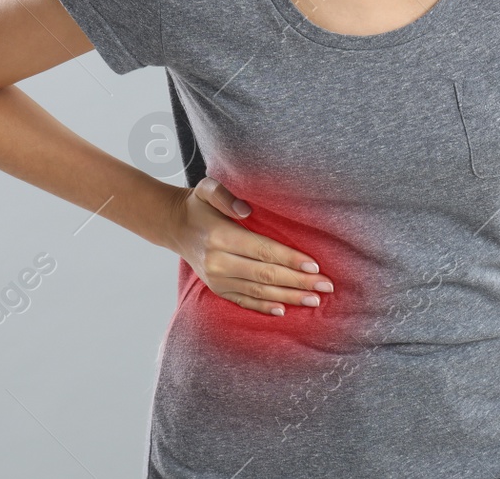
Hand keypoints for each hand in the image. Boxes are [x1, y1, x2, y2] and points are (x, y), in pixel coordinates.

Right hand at [162, 176, 334, 316]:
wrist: (175, 226)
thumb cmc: (199, 206)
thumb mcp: (207, 189)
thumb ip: (224, 196)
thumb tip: (246, 210)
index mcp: (220, 236)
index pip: (263, 250)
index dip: (289, 259)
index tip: (314, 265)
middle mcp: (218, 261)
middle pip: (266, 274)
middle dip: (298, 281)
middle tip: (325, 286)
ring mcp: (217, 279)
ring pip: (259, 291)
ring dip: (288, 296)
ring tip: (314, 299)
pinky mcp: (217, 289)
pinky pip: (244, 301)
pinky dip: (264, 307)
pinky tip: (283, 310)